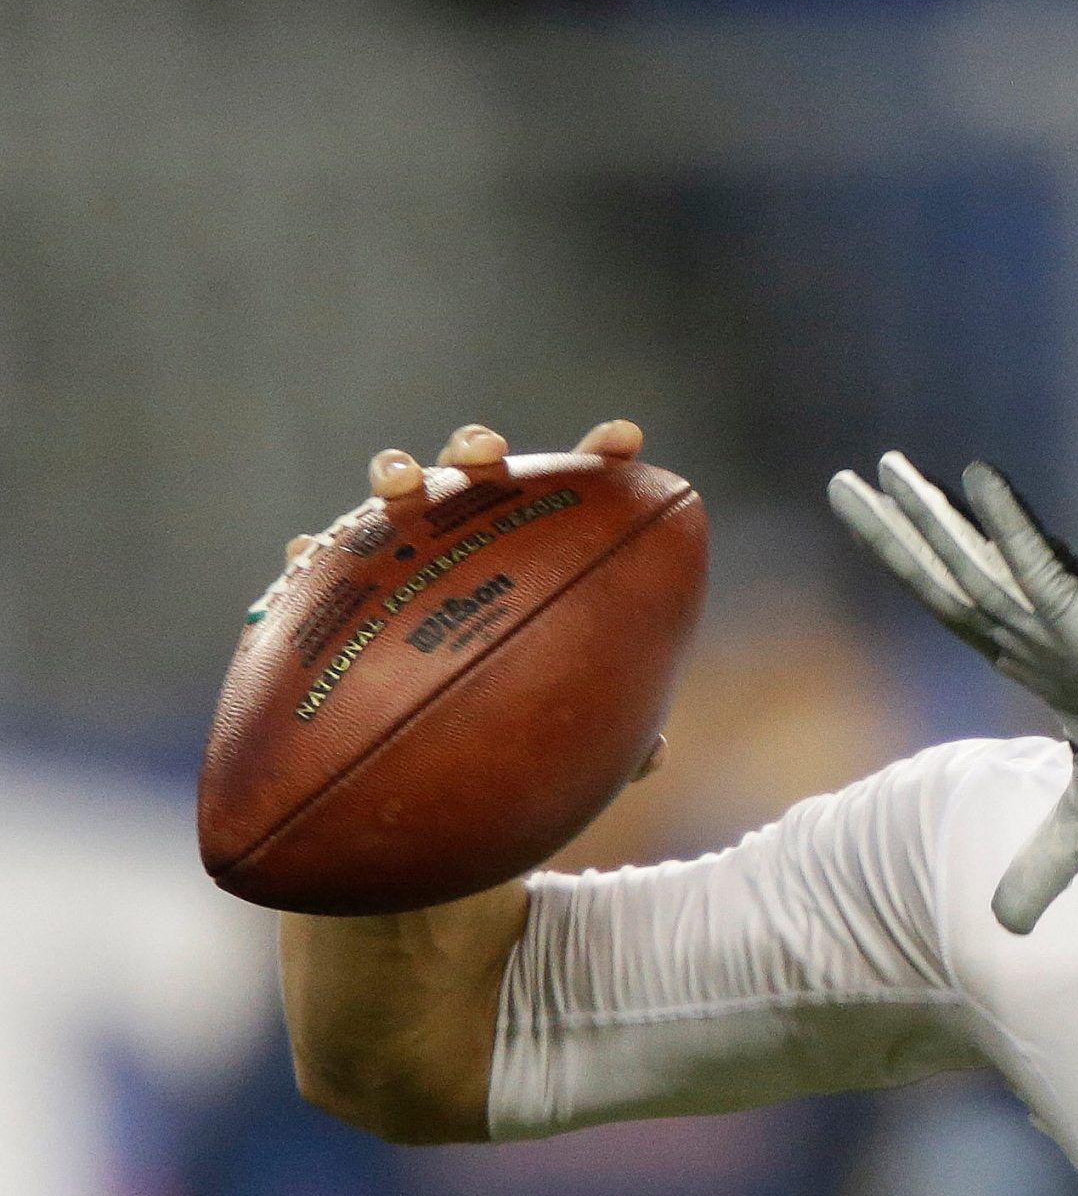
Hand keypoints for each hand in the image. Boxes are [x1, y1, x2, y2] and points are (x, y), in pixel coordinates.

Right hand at [261, 419, 665, 781]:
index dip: (601, 459)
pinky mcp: (341, 585)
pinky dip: (313, 553)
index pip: (578, 494)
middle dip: (478, 448)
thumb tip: (653, 757)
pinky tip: (305, 554)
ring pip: (397, 495)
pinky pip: (320, 563)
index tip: (625, 439)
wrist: (424, 756)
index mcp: (536, 551)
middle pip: (475, 472)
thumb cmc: (515, 731)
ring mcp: (404, 551)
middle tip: (486, 455)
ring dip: (395, 473)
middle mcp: (469, 535)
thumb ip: (610, 738)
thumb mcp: (568, 738)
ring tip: (398, 482)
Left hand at [830, 455, 1077, 932]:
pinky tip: (975, 478)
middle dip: (894, 530)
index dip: (909, 568)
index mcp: (1031, 659)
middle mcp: (1034, 630)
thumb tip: (1005, 927)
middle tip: (845, 483)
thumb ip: (1042, 866)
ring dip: (931, 518)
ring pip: (976, 565)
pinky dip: (1006, 526)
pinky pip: (1039, 565)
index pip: (952, 606)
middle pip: (946, 575)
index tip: (872, 524)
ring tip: (884, 468)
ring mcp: (1057, 622)